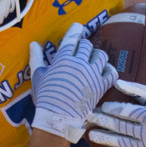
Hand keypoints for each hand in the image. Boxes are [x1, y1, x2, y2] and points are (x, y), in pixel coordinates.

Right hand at [26, 23, 114, 142]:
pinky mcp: (101, 86)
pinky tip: (103, 72)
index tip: (79, 28)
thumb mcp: (38, 76)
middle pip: (87, 45)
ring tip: (93, 62)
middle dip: (84, 47)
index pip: (73, 36)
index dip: (77, 29)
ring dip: (97, 57)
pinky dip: (109, 70)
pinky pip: (112, 72)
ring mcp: (92, 74)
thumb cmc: (45, 97)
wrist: (57, 118)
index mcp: (64, 58)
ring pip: (102, 56)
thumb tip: (34, 43)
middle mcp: (80, 63)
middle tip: (81, 53)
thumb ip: (36, 58)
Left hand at [85, 81, 145, 146]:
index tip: (101, 107)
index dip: (113, 110)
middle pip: (121, 127)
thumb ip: (136, 89)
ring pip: (122, 144)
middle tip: (87, 117)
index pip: (127, 113)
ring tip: (91, 135)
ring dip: (106, 140)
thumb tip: (116, 82)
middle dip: (103, 122)